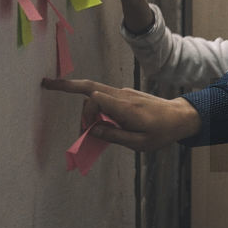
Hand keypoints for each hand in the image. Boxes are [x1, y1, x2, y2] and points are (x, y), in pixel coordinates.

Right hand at [41, 77, 199, 149]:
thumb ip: (115, 136)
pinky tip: (95, 119)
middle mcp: (123, 96)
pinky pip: (104, 97)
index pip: (95, 99)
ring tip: (70, 105)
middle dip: (68, 85)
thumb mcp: (140, 143)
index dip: (86, 113)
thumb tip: (92, 130)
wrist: (180, 117)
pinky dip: (94, 105)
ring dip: (81, 99)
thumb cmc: (162, 132)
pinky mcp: (125, 95)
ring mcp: (124, 93)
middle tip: (47, 84)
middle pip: (90, 86)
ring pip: (95, 90)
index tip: (88, 130)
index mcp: (126, 108)